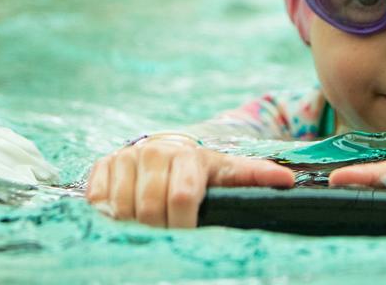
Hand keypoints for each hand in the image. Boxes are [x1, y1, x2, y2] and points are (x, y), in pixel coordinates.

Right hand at [86, 136, 295, 227]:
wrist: (166, 152)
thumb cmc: (200, 173)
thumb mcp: (227, 173)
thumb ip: (254, 176)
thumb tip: (288, 181)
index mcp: (186, 156)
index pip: (181, 197)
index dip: (183, 223)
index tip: (188, 233)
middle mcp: (152, 151)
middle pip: (149, 208)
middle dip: (159, 228)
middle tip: (167, 230)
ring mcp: (124, 157)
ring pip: (122, 207)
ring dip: (134, 222)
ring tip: (150, 221)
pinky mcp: (102, 165)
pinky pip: (98, 199)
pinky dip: (110, 212)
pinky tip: (127, 210)